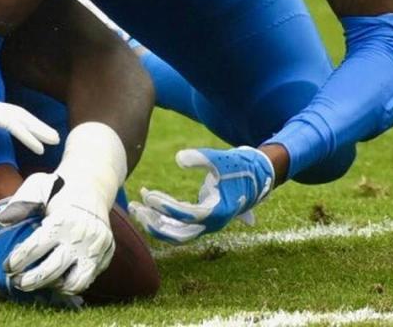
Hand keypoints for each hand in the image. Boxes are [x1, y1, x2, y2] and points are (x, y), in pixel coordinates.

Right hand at [0, 68, 58, 172]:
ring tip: (53, 139)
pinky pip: (13, 125)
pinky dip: (28, 135)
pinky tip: (40, 146)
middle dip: (36, 126)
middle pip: (18, 115)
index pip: (5, 117)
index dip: (21, 127)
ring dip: (38, 129)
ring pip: (20, 118)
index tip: (34, 138)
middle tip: (52, 137)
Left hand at [0, 172, 113, 295]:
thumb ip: (21, 204)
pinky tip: (58, 278)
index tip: (7, 266)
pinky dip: (72, 283)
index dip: (18, 260)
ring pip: (75, 282)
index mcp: (63, 220)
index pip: (35, 247)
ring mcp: (96, 248)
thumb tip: (2, 221)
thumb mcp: (38, 186)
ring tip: (40, 283)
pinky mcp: (106, 255)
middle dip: (30, 280)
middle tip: (17, 282)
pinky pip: (88, 278)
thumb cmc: (59, 189)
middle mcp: (81, 236)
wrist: (92, 186)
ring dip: (54, 286)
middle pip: (52, 270)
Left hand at [129, 147, 273, 243]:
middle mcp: (211, 224)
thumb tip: (179, 159)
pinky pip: (177, 226)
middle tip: (135, 209)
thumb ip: (201, 158)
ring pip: (175, 234)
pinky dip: (161, 218)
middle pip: (177, 235)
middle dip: (154, 224)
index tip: (148, 195)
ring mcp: (205, 224)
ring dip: (154, 223)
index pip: (186, 215)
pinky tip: (147, 203)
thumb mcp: (221, 158)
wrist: (257, 176)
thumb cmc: (238, 166)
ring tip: (135, 208)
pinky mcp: (201, 220)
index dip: (165, 206)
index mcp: (218, 212)